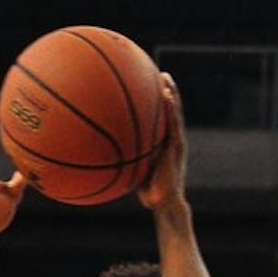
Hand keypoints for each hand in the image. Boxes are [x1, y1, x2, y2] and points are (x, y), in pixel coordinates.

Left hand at [138, 74, 184, 212]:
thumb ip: (125, 158)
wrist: (164, 203)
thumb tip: (100, 152)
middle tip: (160, 73)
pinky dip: (171, 108)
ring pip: (175, 113)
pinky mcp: (177, 147)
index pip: (163, 120)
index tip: (151, 85)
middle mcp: (171, 140)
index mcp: (164, 144)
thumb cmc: (147, 191)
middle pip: (170, 111)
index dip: (159, 103)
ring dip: (172, 94)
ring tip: (165, 76)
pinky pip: (173, 124)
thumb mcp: (133, 170)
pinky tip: (165, 95)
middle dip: (167, 92)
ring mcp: (176, 143)